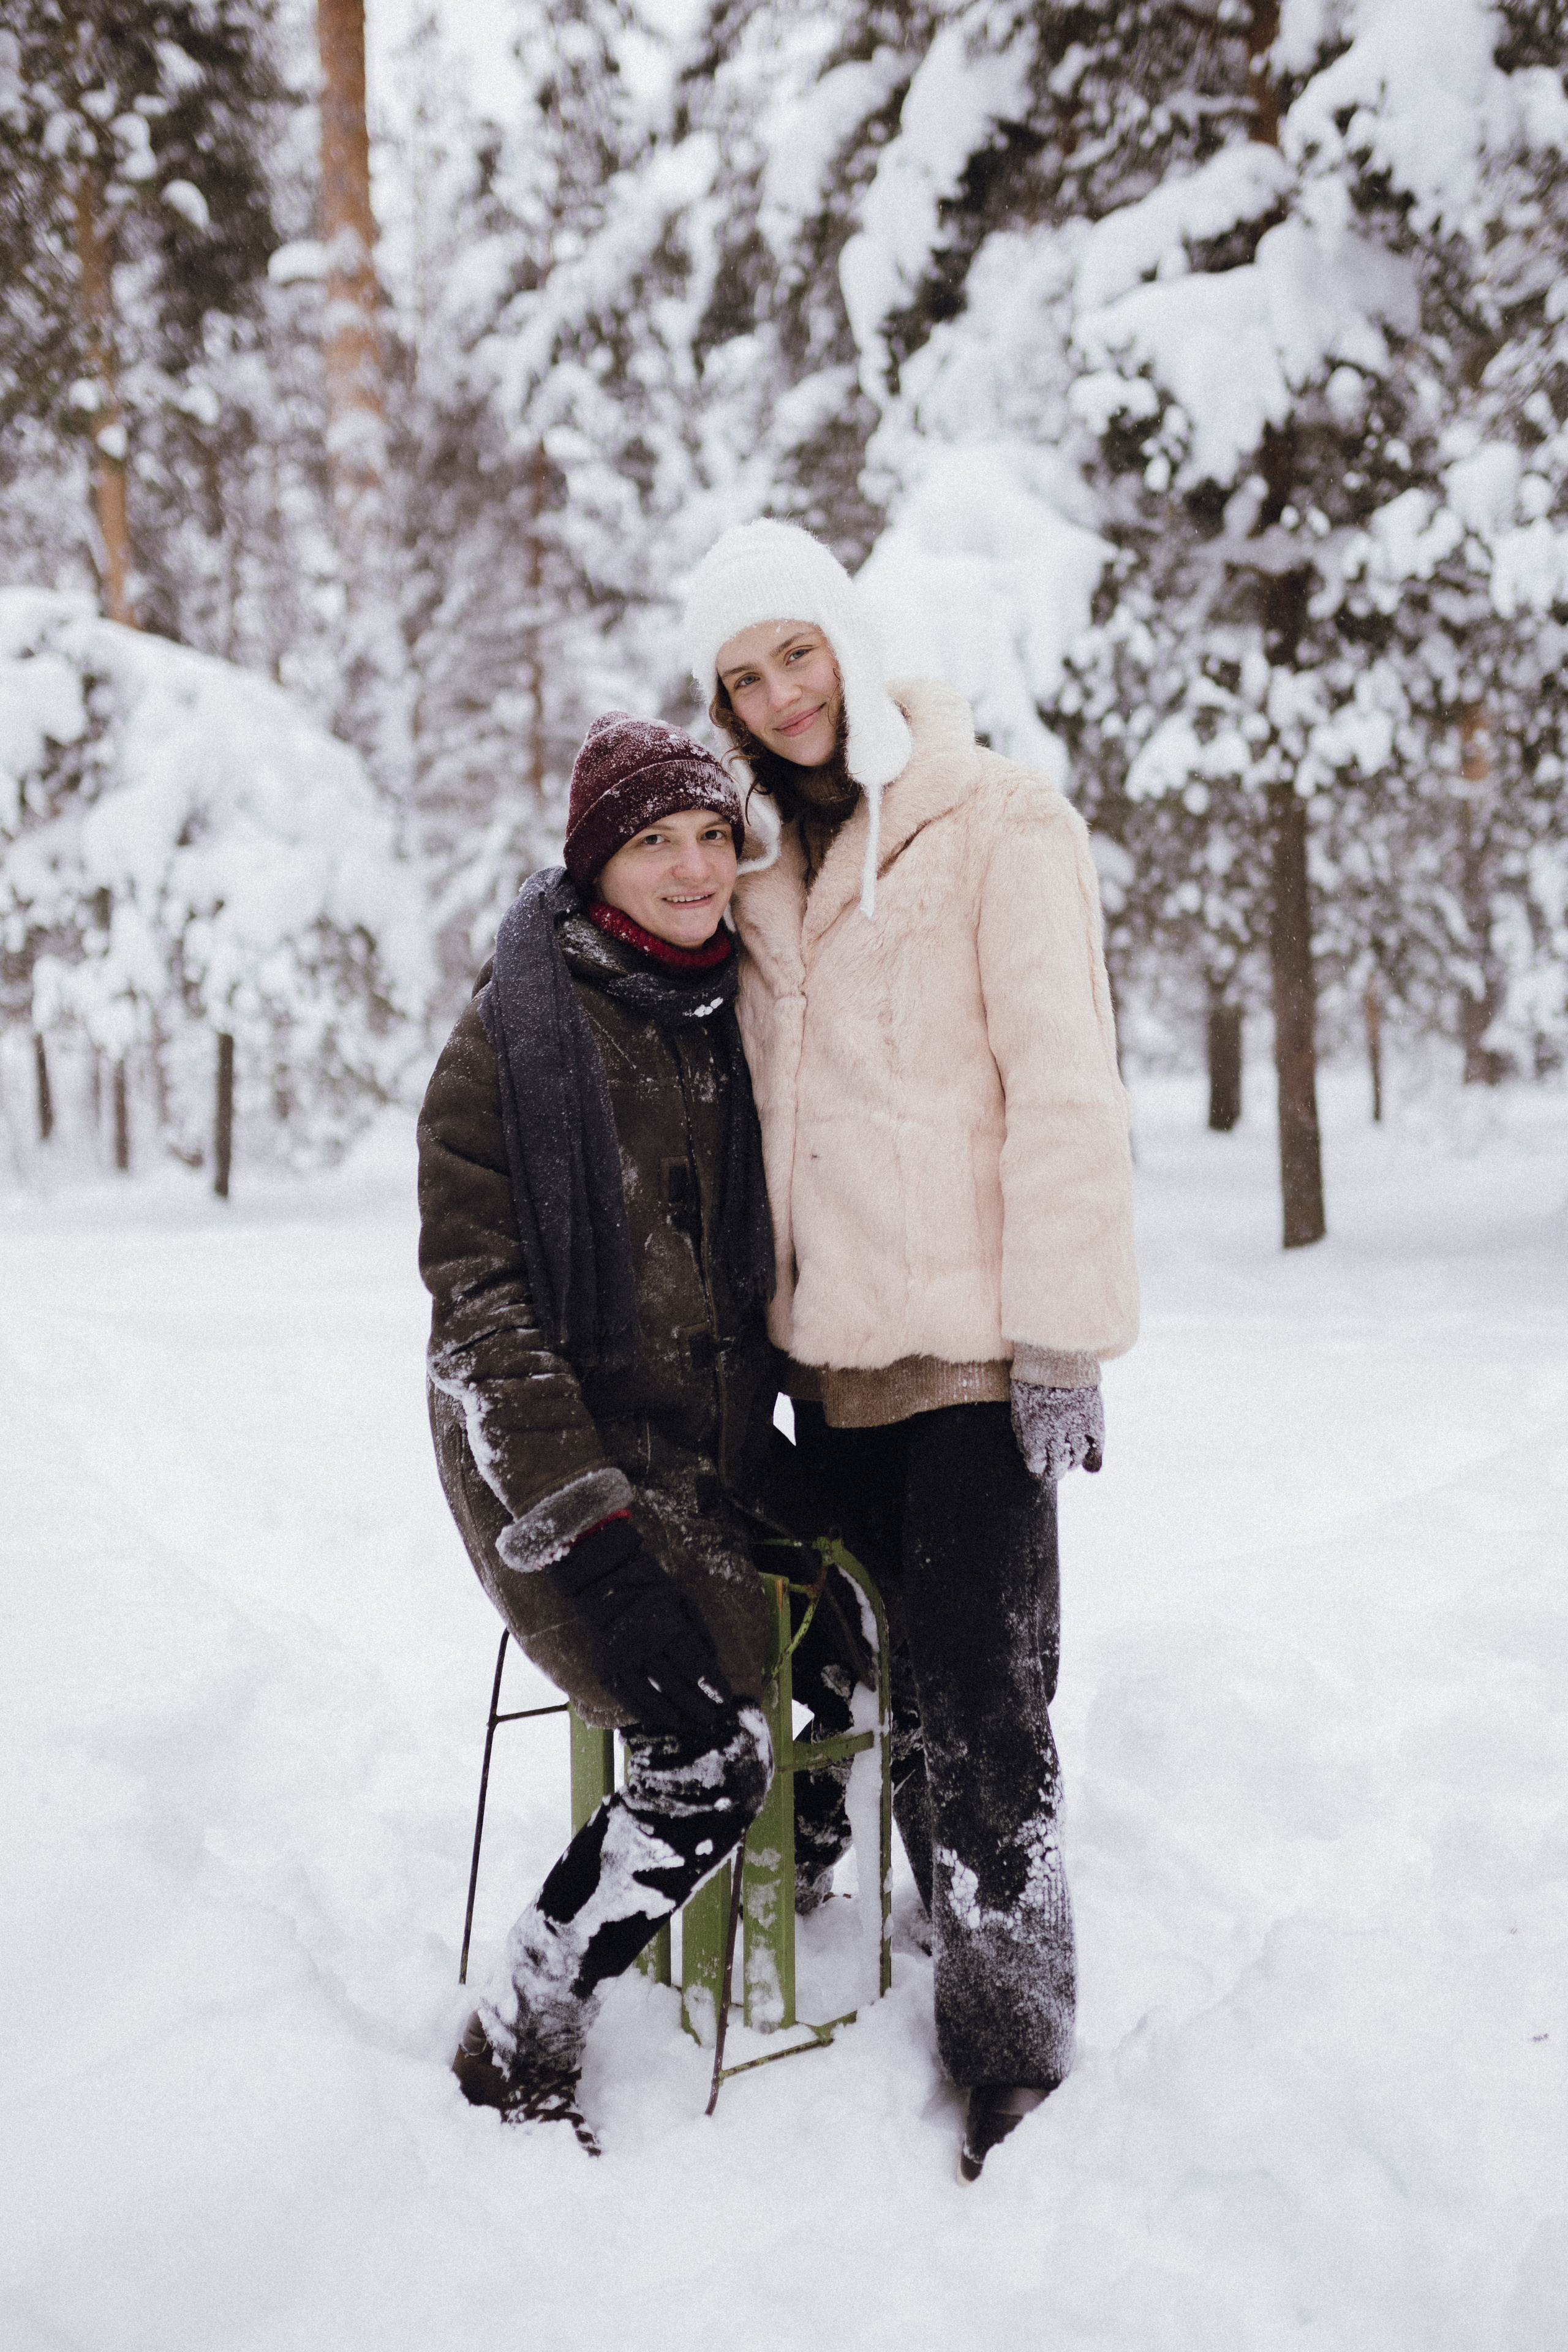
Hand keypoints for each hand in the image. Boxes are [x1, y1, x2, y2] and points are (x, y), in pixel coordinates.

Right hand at [548, 1516, 733, 1735]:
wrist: (600, 1581)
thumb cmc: (647, 1587)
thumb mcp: (681, 1598)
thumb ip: (698, 1630)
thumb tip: (712, 1661)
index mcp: (667, 1627)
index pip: (696, 1666)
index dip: (712, 1685)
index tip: (725, 1698)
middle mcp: (644, 1647)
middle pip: (677, 1686)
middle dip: (698, 1705)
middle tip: (712, 1718)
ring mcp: (623, 1661)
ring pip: (652, 1697)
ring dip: (674, 1714)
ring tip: (690, 1724)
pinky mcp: (606, 1669)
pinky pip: (628, 1698)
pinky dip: (645, 1713)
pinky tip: (660, 1720)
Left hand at [1010, 1382, 1104, 1482]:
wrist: (1056, 1353)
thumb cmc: (1032, 1379)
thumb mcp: (1018, 1406)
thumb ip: (1022, 1433)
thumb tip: (1028, 1454)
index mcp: (1033, 1432)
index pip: (1037, 1464)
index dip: (1037, 1468)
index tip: (1038, 1467)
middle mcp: (1055, 1433)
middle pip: (1058, 1465)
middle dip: (1056, 1470)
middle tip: (1056, 1469)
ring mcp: (1076, 1426)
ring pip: (1077, 1458)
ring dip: (1073, 1463)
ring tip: (1070, 1461)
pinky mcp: (1094, 1418)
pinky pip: (1096, 1447)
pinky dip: (1093, 1460)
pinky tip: (1090, 1465)